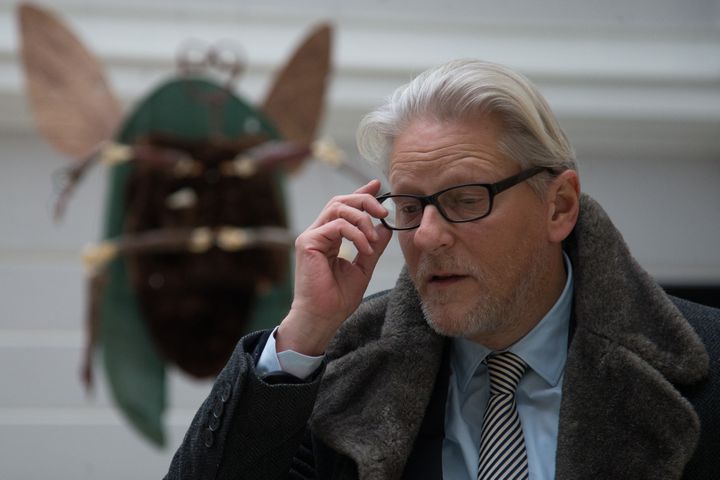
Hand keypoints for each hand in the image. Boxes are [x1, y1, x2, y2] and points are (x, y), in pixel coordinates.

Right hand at [276, 180, 392, 354]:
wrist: (322, 318)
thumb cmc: (337, 299)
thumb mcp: (363, 267)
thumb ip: (373, 246)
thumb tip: (385, 227)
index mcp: (329, 237)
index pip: (345, 206)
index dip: (362, 193)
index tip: (379, 186)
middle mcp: (318, 233)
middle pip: (341, 200)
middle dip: (365, 200)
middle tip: (384, 211)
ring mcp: (311, 236)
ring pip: (338, 207)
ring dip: (362, 218)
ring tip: (373, 237)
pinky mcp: (308, 242)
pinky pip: (337, 225)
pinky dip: (356, 234)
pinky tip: (365, 248)